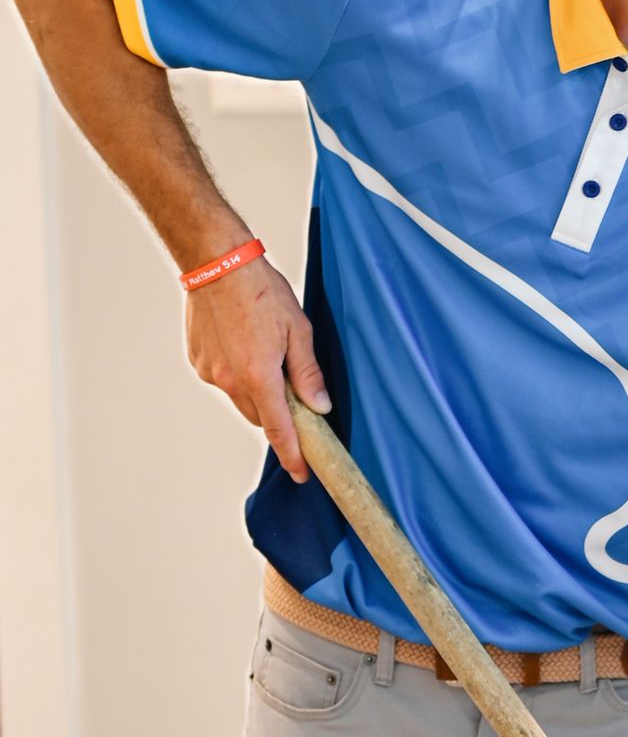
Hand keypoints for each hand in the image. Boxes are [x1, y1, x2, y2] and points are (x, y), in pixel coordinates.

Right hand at [185, 252, 329, 478]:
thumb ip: (308, 374)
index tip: (301, 473)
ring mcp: (211, 373)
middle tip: (293, 395)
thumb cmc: (261, 291)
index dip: (292, 456)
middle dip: (278, 416)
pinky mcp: (198, 362)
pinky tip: (243, 346)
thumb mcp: (299, 330)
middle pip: (261, 417)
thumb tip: (320, 408)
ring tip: (265, 356)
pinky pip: (224, 381)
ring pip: (241, 399)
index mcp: (259, 377)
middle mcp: (231, 381)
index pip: (280, 431)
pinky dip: (237, 375)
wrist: (215, 263)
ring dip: (257, 392)